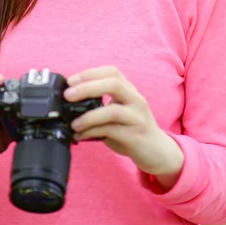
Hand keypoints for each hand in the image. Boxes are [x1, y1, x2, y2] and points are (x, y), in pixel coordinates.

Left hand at [64, 66, 183, 178]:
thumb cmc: (131, 129)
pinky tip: (81, 135)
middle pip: (114, 84)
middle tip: (68, 95)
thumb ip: (99, 105)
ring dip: (89, 116)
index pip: (112, 72)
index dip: (90, 73)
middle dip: (88, 87)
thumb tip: (68, 104)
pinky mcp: (136, 136)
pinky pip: (112, 131)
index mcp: (129, 90)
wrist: (157, 152)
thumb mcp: (117, 112)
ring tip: (73, 123)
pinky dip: (93, 132)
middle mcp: (136, 100)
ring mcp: (137, 117)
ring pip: (113, 110)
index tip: (70, 80)